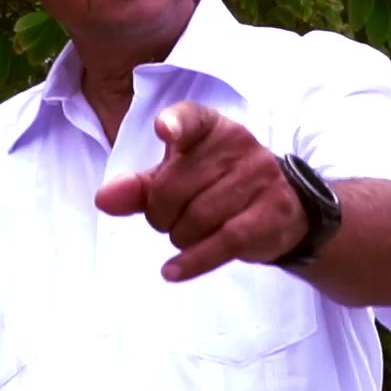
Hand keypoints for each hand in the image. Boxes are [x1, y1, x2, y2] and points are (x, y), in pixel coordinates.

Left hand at [93, 101, 307, 281]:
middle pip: (173, 188)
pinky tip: (173, 271)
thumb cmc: (220, 185)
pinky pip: (223, 242)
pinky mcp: (270, 214)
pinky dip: (193, 261)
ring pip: (195, 219)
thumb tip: (104, 199)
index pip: (190, 119)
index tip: (164, 132)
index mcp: (211, 127)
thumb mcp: (179, 178)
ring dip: (180, 237)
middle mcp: (237, 145)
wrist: (287, 209)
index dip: (175, 125)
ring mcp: (258, 178)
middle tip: (170, 219)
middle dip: (160, 214)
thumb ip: (139, 187)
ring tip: (188, 233)